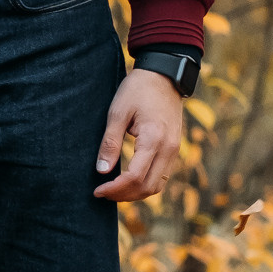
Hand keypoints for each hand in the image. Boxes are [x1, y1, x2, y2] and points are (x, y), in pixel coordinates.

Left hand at [94, 69, 183, 201]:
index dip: (115, 189)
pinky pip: (161, 176)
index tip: (97, 190)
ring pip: (157, 186)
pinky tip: (128, 181)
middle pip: (148, 187)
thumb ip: (110, 143)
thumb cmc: (138, 90)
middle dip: (124, 195)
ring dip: (135, 193)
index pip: (135, 177)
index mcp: (154, 139)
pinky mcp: (174, 149)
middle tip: (102, 192)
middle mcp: (169, 149)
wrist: (164, 76)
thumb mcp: (118, 112)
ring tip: (114, 190)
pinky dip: (145, 184)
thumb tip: (102, 171)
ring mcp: (174, 150)